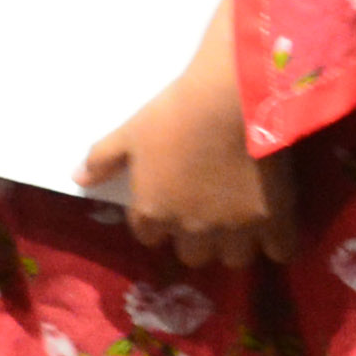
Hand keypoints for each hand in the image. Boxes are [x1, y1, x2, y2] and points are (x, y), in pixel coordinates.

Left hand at [82, 56, 289, 263]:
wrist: (230, 97)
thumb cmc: (175, 112)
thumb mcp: (130, 132)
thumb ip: (102, 159)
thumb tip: (77, 177)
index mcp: (154, 212)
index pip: (148, 235)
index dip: (157, 218)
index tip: (168, 199)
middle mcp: (192, 230)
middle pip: (192, 255)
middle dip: (195, 237)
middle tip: (206, 209)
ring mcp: (234, 229)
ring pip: (233, 258)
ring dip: (234, 244)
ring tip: (241, 220)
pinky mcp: (272, 220)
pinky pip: (279, 250)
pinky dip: (277, 243)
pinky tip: (275, 227)